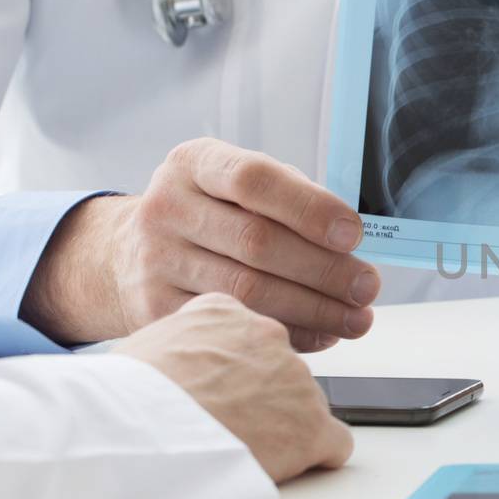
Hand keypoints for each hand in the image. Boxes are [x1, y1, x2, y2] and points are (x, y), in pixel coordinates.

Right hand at [21, 138, 380, 351]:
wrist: (130, 252)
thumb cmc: (212, 214)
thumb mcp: (237, 186)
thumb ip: (291, 201)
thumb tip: (352, 244)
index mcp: (194, 164)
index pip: (254, 180)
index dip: (309, 208)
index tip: (354, 234)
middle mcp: (166, 207)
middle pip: (257, 242)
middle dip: (324, 269)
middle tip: (368, 286)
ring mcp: (156, 260)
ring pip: (247, 291)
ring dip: (314, 309)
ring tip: (357, 318)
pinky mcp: (155, 309)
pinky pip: (233, 325)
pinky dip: (287, 333)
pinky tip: (322, 335)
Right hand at [114, 293, 353, 482]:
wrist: (138, 433)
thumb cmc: (128, 398)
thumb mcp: (146, 344)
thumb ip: (182, 342)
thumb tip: (180, 361)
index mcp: (225, 310)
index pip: (252, 333)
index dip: (241, 367)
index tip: (231, 387)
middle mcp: (269, 335)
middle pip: (281, 368)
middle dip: (264, 395)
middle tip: (231, 423)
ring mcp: (296, 379)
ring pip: (305, 403)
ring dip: (283, 426)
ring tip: (239, 448)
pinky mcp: (313, 425)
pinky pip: (334, 441)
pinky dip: (317, 455)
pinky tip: (287, 465)